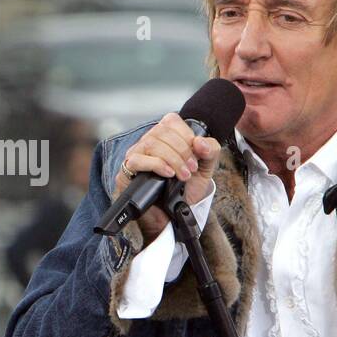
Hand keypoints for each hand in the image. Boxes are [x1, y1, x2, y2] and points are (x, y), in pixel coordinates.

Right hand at [113, 112, 220, 246]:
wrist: (174, 215)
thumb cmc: (185, 190)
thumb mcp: (206, 168)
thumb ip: (210, 150)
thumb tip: (200, 142)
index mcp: (165, 136)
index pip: (171, 121)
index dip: (186, 136)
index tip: (197, 154)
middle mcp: (148, 142)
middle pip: (162, 132)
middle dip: (182, 151)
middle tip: (191, 169)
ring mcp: (135, 155)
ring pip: (150, 144)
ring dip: (172, 159)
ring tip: (182, 176)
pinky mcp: (126, 171)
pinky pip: (136, 160)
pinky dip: (156, 165)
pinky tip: (168, 174)